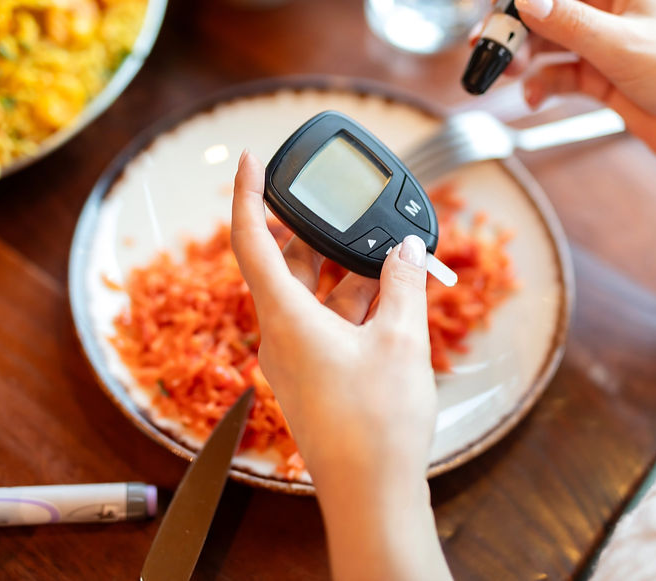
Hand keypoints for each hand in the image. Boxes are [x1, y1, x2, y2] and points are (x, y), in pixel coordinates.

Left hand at [230, 151, 450, 580]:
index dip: (248, 195)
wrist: (371, 494)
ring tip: (386, 256)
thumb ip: (402, 285)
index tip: (252, 160)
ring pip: (312, 296)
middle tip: (345, 211)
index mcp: (285, 317)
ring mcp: (296, 358)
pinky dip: (353, 305)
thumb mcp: (400, 340)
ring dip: (345, 273)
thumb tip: (407, 250)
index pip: (252, 240)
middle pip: (287, 265)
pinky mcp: (315, 377)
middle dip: (317, 235)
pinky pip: (326, 324)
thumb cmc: (376, 424)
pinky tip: (390, 298)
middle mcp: (280, 334)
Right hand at [482, 0, 655, 246]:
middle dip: (515, 23)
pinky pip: (555, 71)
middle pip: (545, 1)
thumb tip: (525, 0)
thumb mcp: (621, 45)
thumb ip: (568, 22)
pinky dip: (539, 84)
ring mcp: (601, 40)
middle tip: (490, 44)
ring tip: (506, 72)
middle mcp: (609, 4)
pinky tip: (533, 96)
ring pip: (545, 38)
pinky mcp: (597, 74)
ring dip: (521, 55)